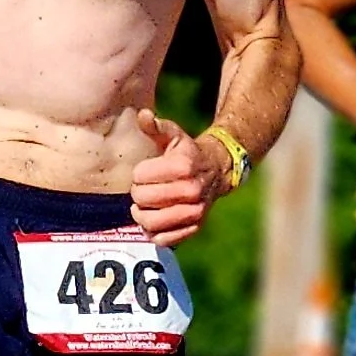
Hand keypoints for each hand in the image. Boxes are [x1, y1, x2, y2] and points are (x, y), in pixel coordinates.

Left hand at [130, 111, 227, 243]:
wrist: (217, 171)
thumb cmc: (187, 152)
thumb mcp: (174, 135)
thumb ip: (156, 126)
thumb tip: (143, 115)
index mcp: (183, 166)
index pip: (140, 177)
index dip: (138, 174)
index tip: (145, 172)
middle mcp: (191, 190)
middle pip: (142, 199)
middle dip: (138, 194)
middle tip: (143, 189)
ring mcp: (194, 211)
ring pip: (150, 223)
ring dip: (141, 215)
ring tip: (143, 207)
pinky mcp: (194, 228)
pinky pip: (163, 240)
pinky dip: (154, 233)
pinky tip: (155, 220)